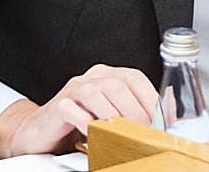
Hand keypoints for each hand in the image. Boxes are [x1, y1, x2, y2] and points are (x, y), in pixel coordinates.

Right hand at [0, 64, 157, 158]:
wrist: (40, 132)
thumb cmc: (79, 124)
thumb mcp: (111, 115)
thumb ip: (134, 111)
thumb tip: (167, 116)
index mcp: (108, 76)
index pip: (134, 77)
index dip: (150, 97)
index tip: (161, 119)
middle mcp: (91, 78)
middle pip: (117, 85)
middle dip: (134, 110)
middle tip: (142, 131)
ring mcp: (73, 89)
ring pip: (95, 92)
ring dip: (111, 116)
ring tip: (120, 134)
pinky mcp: (57, 106)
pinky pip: (72, 108)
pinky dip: (85, 121)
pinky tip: (93, 133)